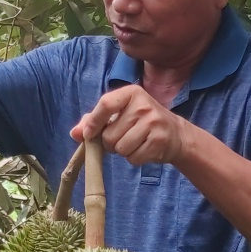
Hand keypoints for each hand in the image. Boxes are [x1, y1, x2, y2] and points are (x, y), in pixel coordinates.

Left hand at [72, 85, 190, 166]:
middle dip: (111, 143)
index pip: (106, 104)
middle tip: (123, 138)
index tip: (88, 134)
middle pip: (110, 134)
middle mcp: (143, 105)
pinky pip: (133, 158)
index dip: (93, 122)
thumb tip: (75, 133)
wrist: (175, 134)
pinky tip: (144, 149)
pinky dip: (134, 158)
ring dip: (122, 151)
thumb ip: (95, 120)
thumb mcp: (120, 113)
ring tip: (135, 142)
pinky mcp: (159, 141)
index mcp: (131, 93)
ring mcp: (153, 123)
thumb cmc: (141, 122)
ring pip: (120, 148)